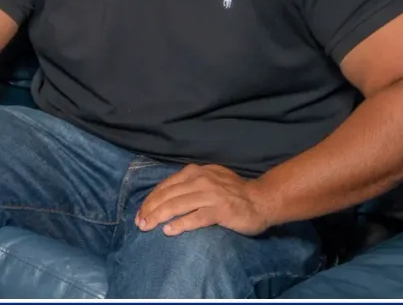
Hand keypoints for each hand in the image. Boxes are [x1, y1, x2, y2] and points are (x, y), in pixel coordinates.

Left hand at [134, 163, 274, 236]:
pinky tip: (169, 231)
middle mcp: (201, 180)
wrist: (262, 200)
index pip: (166, 186)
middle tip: (140, 223)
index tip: (140, 212)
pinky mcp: (221, 210)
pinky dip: (180, 224)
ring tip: (148, 227)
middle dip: (150, 209)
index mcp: (195, 172)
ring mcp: (211, 194)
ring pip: (177, 205)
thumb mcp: (209, 180)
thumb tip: (165, 197)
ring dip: (158, 217)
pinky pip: (195, 217)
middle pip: (167, 195)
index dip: (150, 200)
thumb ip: (190, 184)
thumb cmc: (234, 193)